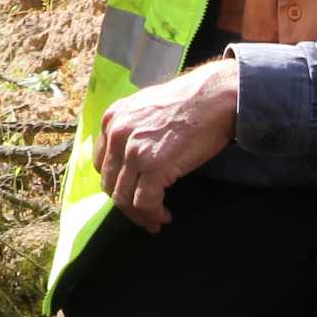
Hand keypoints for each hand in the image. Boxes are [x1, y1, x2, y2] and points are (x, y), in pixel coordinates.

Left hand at [94, 57, 238, 232]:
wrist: (214, 96)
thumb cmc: (189, 102)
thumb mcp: (147, 107)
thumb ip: (132, 128)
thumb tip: (131, 156)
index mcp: (112, 119)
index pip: (102, 163)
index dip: (116, 183)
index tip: (131, 193)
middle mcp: (117, 134)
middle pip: (110, 183)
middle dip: (125, 204)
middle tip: (143, 215)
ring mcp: (134, 151)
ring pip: (123, 198)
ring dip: (138, 215)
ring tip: (155, 220)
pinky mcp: (154, 166)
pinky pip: (144, 202)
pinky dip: (153, 214)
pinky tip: (164, 215)